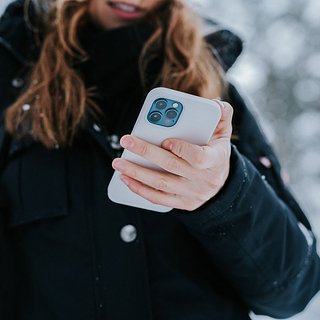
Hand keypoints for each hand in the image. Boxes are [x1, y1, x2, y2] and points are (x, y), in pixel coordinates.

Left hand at [112, 101, 232, 210]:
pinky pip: (159, 199)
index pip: (199, 158)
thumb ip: (222, 115)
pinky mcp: (182, 203)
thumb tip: (214, 102)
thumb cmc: (216, 153)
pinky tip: (126, 179)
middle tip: (126, 141)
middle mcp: (204, 180)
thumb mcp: (224, 133)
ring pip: (161, 184)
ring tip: (119, 163)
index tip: (165, 141)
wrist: (221, 183)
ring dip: (137, 174)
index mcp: (216, 160)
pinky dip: (140, 190)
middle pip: (172, 167)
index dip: (182, 150)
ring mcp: (193, 194)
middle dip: (147, 153)